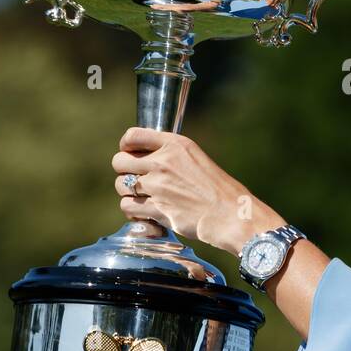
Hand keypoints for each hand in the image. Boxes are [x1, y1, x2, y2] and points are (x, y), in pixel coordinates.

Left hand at [111, 127, 279, 255]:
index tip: (129, 153)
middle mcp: (163, 163)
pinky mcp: (156, 209)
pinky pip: (128, 206)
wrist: (231, 214)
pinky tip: (144, 212)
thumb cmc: (218, 189)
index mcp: (175, 145)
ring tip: (142, 197)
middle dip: (124, 171)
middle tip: (136, 179)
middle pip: (119, 161)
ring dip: (128, 192)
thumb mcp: (196, 159)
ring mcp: (158, 186)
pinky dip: (132, 211)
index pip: (133, 135)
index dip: (125, 145)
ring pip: (121, 185)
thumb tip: (145, 159)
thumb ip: (170, 155)